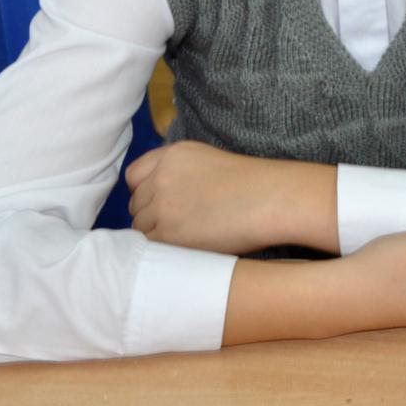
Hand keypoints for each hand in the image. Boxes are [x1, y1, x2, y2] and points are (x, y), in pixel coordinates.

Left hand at [126, 140, 335, 254]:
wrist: (272, 199)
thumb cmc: (253, 185)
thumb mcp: (210, 162)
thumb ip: (179, 173)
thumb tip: (158, 198)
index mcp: (173, 154)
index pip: (134, 175)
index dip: (145, 192)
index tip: (161, 203)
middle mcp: (162, 176)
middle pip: (136, 204)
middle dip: (152, 216)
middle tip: (181, 225)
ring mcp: (162, 205)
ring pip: (141, 228)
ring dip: (158, 235)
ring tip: (189, 236)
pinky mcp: (168, 233)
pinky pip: (151, 247)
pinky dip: (165, 250)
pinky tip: (188, 247)